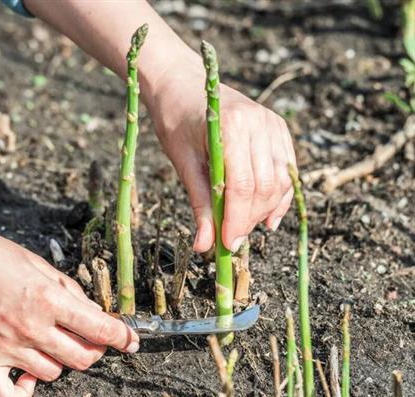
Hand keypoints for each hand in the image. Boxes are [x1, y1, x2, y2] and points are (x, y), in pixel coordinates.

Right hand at [0, 225, 138, 396]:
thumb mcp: (36, 262)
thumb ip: (66, 289)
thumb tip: (90, 310)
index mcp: (49, 299)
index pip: (100, 329)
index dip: (123, 337)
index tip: (130, 340)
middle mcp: (32, 327)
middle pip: (82, 358)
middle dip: (93, 350)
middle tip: (87, 339)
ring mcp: (6, 347)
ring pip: (53, 374)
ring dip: (59, 361)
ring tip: (47, 344)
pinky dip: (24, 392)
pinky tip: (26, 378)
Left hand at [145, 54, 295, 252]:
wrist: (183, 84)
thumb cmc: (176, 120)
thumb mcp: (182, 162)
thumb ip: (199, 203)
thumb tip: (205, 245)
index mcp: (233, 127)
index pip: (243, 186)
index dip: (236, 220)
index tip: (226, 244)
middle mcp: (260, 123)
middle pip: (265, 187)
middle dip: (249, 218)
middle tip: (230, 238)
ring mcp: (273, 124)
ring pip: (280, 182)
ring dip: (263, 210)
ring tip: (241, 224)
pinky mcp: (278, 129)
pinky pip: (286, 171)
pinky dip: (278, 197)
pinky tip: (266, 218)